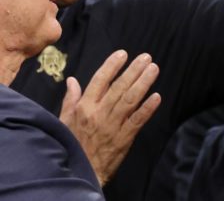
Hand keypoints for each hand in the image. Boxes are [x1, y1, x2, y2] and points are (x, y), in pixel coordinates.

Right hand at [59, 50, 160, 185]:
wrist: (82, 171)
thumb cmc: (72, 144)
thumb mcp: (65, 120)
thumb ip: (71, 99)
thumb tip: (71, 80)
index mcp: (84, 107)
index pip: (99, 81)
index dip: (112, 66)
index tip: (123, 54)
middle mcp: (99, 113)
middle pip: (119, 87)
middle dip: (133, 70)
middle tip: (146, 57)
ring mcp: (113, 125)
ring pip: (130, 100)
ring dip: (143, 83)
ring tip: (153, 69)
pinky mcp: (124, 137)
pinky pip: (137, 120)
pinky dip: (147, 108)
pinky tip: (157, 96)